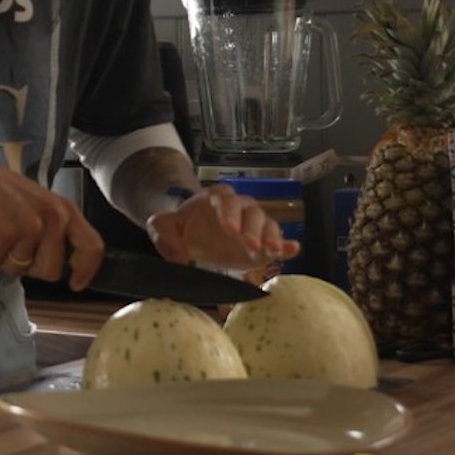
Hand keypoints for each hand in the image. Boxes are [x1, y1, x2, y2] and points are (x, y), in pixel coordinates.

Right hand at [0, 160, 105, 289]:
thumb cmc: (2, 190)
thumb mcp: (40, 204)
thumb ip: (55, 230)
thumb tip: (60, 263)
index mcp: (65, 210)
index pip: (91, 246)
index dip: (86, 271)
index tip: (75, 284)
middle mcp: (53, 218)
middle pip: (51, 271)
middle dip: (30, 268)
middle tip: (14, 248)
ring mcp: (30, 227)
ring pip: (21, 270)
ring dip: (4, 259)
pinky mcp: (6, 234)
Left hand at [145, 185, 299, 269]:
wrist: (194, 238)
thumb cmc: (182, 228)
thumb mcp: (163, 227)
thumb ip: (162, 233)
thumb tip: (179, 256)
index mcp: (216, 199)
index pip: (226, 200)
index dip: (229, 213)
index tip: (229, 230)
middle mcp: (239, 208)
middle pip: (251, 212)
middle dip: (252, 228)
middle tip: (249, 244)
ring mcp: (254, 225)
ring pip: (267, 225)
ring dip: (270, 237)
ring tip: (272, 249)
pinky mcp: (264, 243)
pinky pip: (279, 240)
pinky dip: (287, 245)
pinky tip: (292, 249)